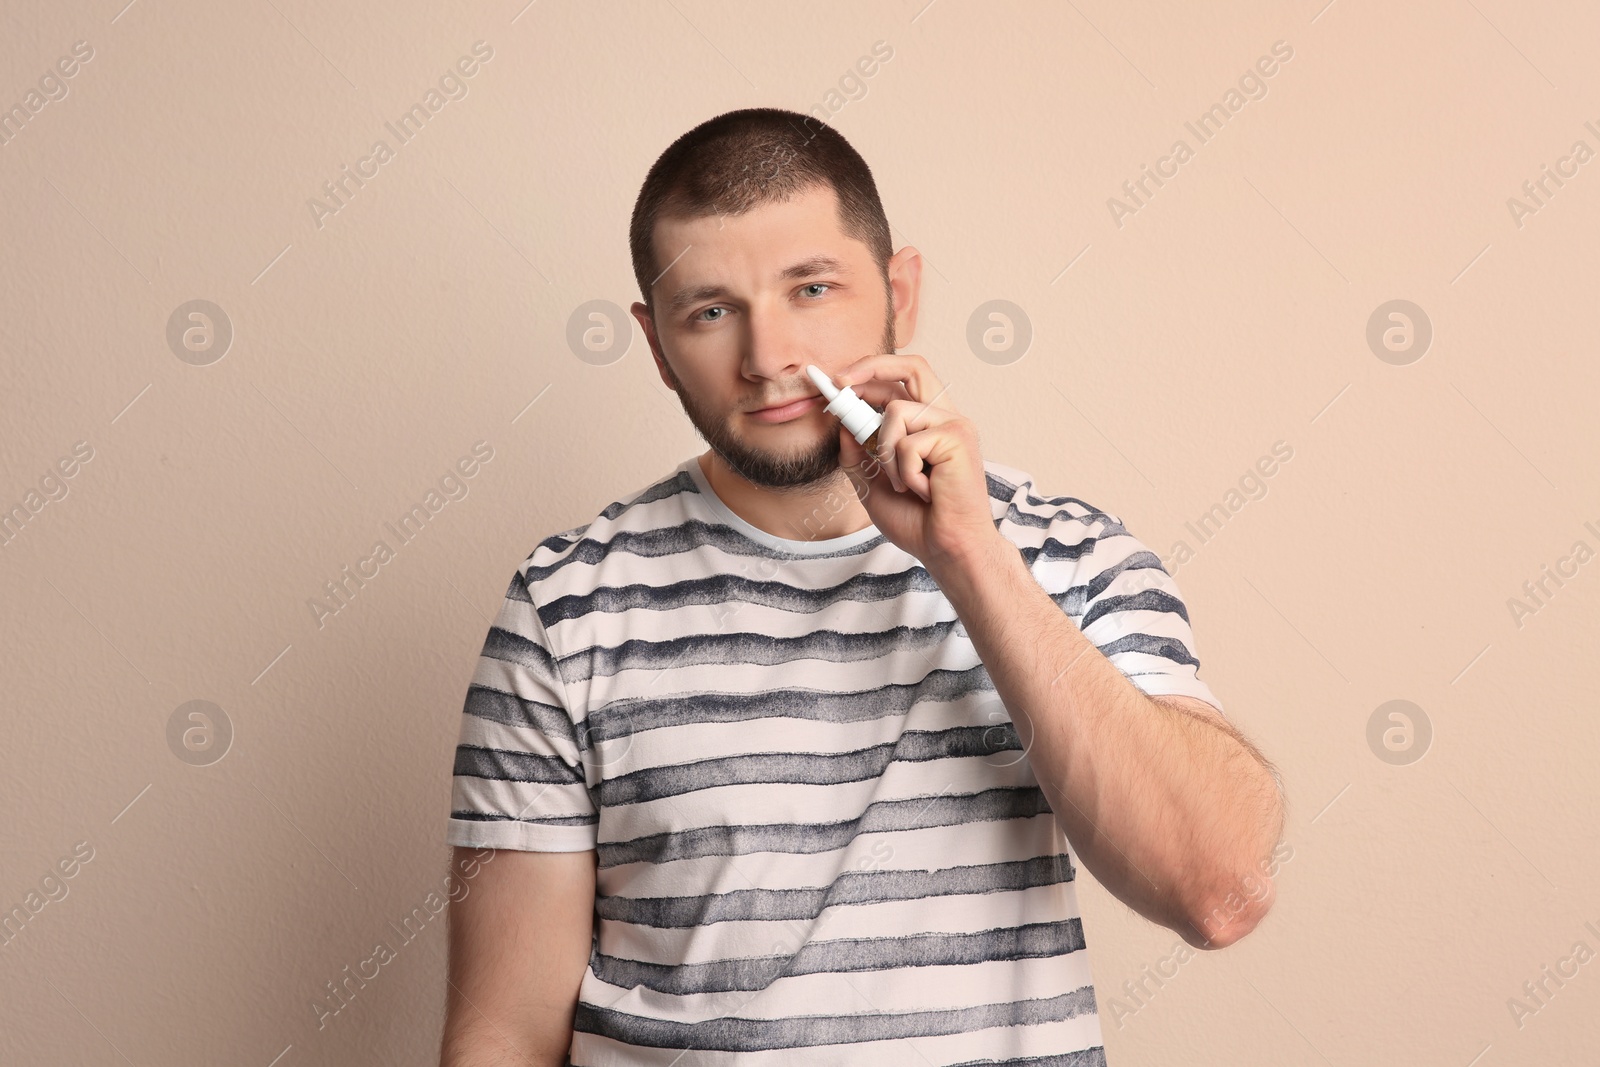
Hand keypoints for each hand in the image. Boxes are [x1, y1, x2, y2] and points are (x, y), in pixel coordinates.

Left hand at [827, 354, 1003, 568]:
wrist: (947, 550)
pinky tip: (924, 491)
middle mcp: (944, 418)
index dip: (867, 376)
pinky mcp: (958, 437)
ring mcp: (953, 425)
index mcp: (927, 425)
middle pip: (911, 366)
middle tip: (838, 382)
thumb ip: (857, 454)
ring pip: (896, 411)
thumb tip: (840, 423)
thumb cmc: (918, 521)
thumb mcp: (871, 484)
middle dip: (869, 367)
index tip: (833, 383)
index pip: (899, 383)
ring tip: (902, 484)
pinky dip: (904, 472)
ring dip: (884, 452)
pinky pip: (908, 442)